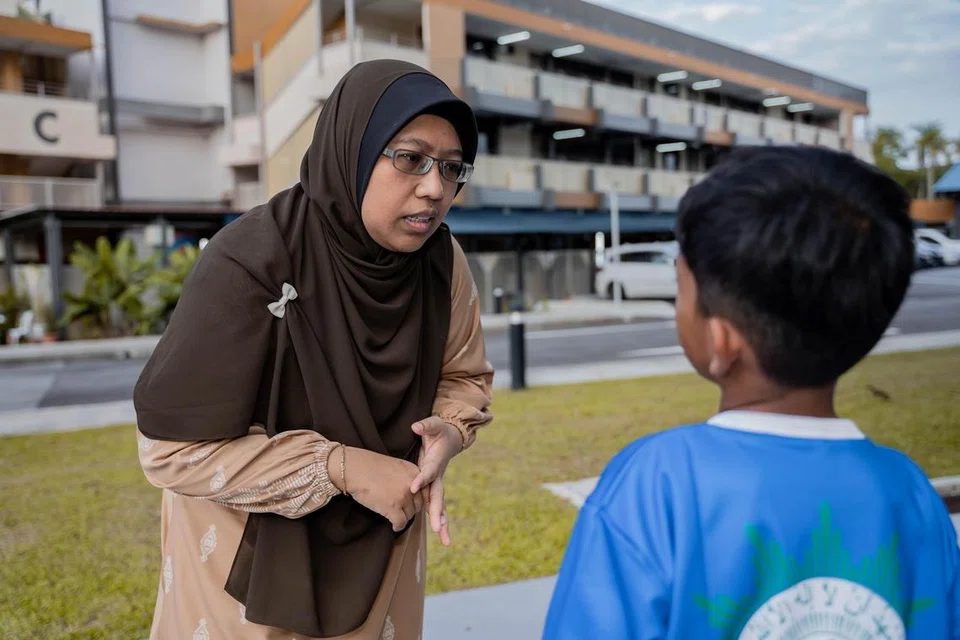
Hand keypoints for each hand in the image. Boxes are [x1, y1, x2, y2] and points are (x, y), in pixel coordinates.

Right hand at [329, 446, 426, 532]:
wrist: (353, 468)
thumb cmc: (370, 467)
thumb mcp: (396, 467)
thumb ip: (408, 479)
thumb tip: (414, 496)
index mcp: (415, 472)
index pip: (425, 492)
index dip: (419, 501)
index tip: (413, 505)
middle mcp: (413, 484)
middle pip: (419, 505)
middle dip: (410, 509)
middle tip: (402, 511)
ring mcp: (404, 496)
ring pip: (410, 515)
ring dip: (403, 517)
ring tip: (395, 517)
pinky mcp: (393, 508)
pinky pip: (401, 523)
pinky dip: (397, 526)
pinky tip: (394, 526)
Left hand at [410, 417, 462, 545]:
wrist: (450, 438)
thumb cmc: (439, 431)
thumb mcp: (433, 425)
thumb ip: (426, 426)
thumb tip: (416, 427)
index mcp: (436, 461)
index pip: (429, 471)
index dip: (422, 478)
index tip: (414, 487)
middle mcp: (438, 475)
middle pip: (438, 495)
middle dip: (438, 512)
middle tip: (437, 527)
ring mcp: (437, 483)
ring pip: (439, 505)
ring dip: (443, 523)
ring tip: (446, 541)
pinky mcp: (434, 488)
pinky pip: (436, 506)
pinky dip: (440, 520)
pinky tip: (441, 534)